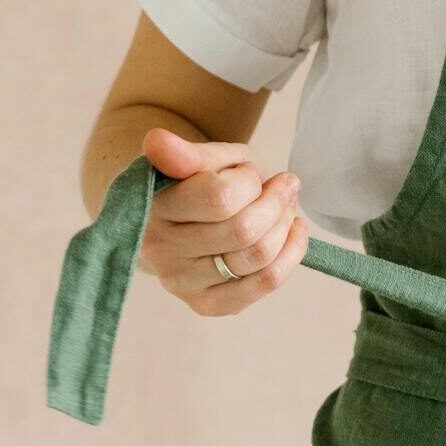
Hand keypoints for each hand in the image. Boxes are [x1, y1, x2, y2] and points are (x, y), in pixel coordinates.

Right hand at [134, 127, 308, 314]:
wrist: (183, 220)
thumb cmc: (198, 183)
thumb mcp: (201, 158)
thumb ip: (187, 153)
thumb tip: (156, 140)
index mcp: (153, 206)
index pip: (221, 198)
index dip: (249, 181)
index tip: (251, 173)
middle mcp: (159, 249)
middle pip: (244, 231)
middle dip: (275, 204)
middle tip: (281, 188)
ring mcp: (180, 283)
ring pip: (258, 257)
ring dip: (284, 227)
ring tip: (285, 210)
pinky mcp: (205, 305)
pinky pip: (264, 283)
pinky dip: (291, 255)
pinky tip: (292, 233)